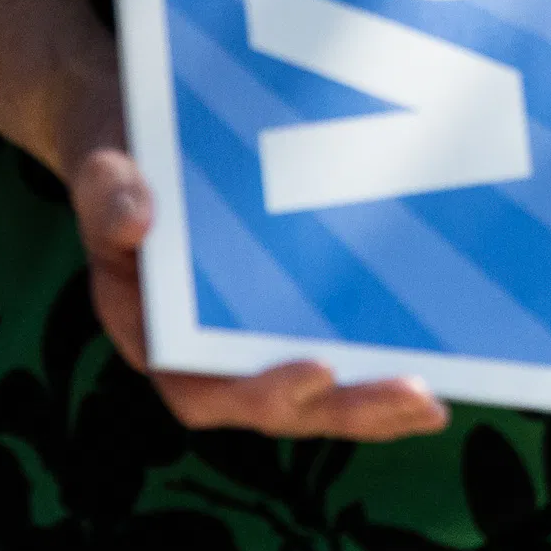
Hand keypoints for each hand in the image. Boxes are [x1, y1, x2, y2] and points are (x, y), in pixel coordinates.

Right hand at [69, 143, 454, 439]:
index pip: (202, 390)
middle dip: (346, 410)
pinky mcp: (296, 315)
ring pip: (319, 393)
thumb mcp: (104, 169)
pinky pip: (342, 350)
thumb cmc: (126, 165)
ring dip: (376, 403)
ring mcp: (255, 340)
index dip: (260, 392)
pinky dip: (386, 358)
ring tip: (432, 403)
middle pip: (279, 406)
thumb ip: (107, 193)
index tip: (316, 372)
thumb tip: (134, 218)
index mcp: (154, 336)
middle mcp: (207, 355)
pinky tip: (446, 357)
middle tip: (414, 400)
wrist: (146, 140)